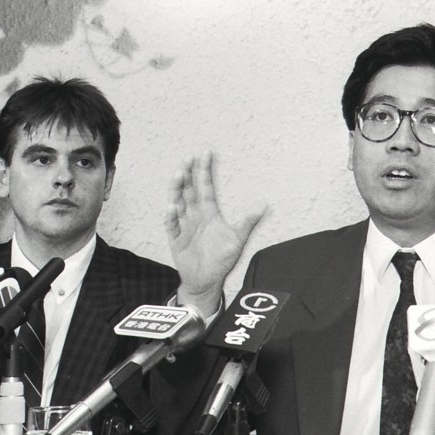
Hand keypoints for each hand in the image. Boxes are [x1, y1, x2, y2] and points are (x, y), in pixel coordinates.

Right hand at [164, 152, 265, 312]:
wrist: (207, 281)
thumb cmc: (222, 259)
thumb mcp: (238, 239)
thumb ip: (248, 222)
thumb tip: (263, 205)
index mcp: (210, 213)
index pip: (206, 187)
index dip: (204, 171)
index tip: (205, 153)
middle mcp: (195, 216)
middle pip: (189, 190)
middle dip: (188, 174)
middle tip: (188, 158)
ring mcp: (184, 226)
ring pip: (178, 203)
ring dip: (177, 189)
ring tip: (178, 175)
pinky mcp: (176, 239)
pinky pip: (172, 225)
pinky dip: (171, 216)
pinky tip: (172, 207)